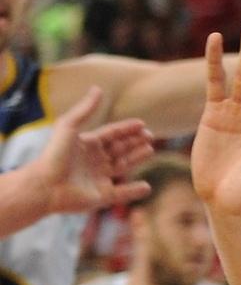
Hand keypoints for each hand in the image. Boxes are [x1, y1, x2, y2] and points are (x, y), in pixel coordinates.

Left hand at [31, 87, 154, 213]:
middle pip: (119, 149)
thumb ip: (85, 109)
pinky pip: (122, 193)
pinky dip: (135, 191)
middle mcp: (94, 161)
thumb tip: (98, 88)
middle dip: (134, 142)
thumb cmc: (55, 154)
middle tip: (150, 136)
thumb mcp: (69, 126)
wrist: (46, 184)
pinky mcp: (102, 196)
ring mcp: (99, 178)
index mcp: (87, 144)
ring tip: (150, 150)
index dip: (126, 128)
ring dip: (137, 159)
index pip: (111, 134)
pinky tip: (147, 186)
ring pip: (123, 167)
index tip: (142, 124)